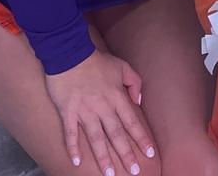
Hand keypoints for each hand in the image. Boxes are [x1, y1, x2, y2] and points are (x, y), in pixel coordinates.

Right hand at [46, 51, 154, 174]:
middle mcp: (103, 107)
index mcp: (117, 97)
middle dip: (126, 155)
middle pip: (116, 135)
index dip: (142, 139)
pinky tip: (77, 163)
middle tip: (134, 171)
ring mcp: (84, 111)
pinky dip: (73, 148)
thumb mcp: (123, 66)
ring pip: (96, 139)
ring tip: (110, 174)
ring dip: (104, 158)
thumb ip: (135, 83)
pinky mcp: (67, 112)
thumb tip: (138, 102)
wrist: (69, 53)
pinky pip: (70, 134)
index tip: (150, 153)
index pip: (132, 122)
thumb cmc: (97, 61)